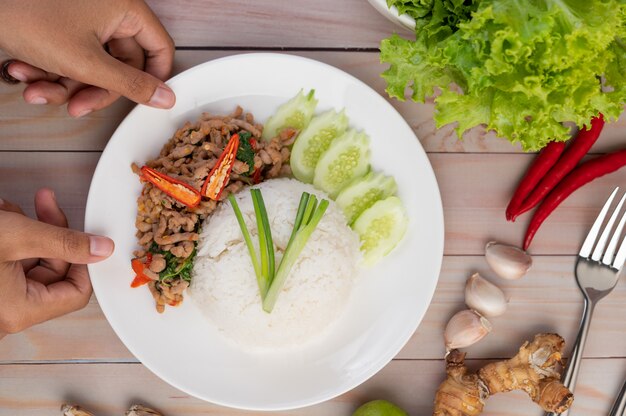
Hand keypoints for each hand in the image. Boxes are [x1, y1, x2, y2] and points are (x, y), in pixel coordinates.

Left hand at [0, 0, 174, 116]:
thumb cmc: (25, 14)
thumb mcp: (85, 62)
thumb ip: (130, 85)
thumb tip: (165, 97)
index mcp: (125, 9)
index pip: (159, 48)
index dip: (153, 78)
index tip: (142, 99)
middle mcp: (110, 10)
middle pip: (121, 64)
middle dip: (92, 89)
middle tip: (76, 106)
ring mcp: (86, 18)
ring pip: (92, 67)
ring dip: (64, 86)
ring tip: (36, 90)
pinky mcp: (64, 26)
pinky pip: (70, 58)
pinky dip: (48, 71)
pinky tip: (24, 71)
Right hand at [0, 189, 113, 337]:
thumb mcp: (18, 237)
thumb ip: (65, 242)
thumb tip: (103, 248)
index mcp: (20, 311)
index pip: (76, 292)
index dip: (86, 261)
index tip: (86, 236)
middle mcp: (9, 311)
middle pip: (54, 271)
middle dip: (50, 232)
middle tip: (46, 203)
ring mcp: (0, 299)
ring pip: (32, 261)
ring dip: (28, 230)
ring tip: (10, 211)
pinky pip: (13, 261)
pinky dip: (13, 237)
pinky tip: (3, 216)